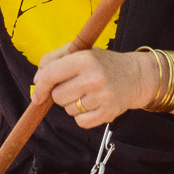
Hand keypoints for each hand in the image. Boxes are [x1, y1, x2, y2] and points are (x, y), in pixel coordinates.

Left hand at [33, 42, 152, 126]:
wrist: (135, 76)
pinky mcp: (108, 113)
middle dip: (61, 94)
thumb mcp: (80, 51)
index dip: (40, 87)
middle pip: (57, 96)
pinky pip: (80, 122)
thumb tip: (37, 80)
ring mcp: (102, 97)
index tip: (38, 95)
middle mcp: (94, 78)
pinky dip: (82, 116)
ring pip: (68, 110)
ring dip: (73, 104)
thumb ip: (54, 59)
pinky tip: (93, 104)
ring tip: (88, 94)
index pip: (51, 75)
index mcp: (85, 59)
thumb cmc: (103, 63)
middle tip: (76, 86)